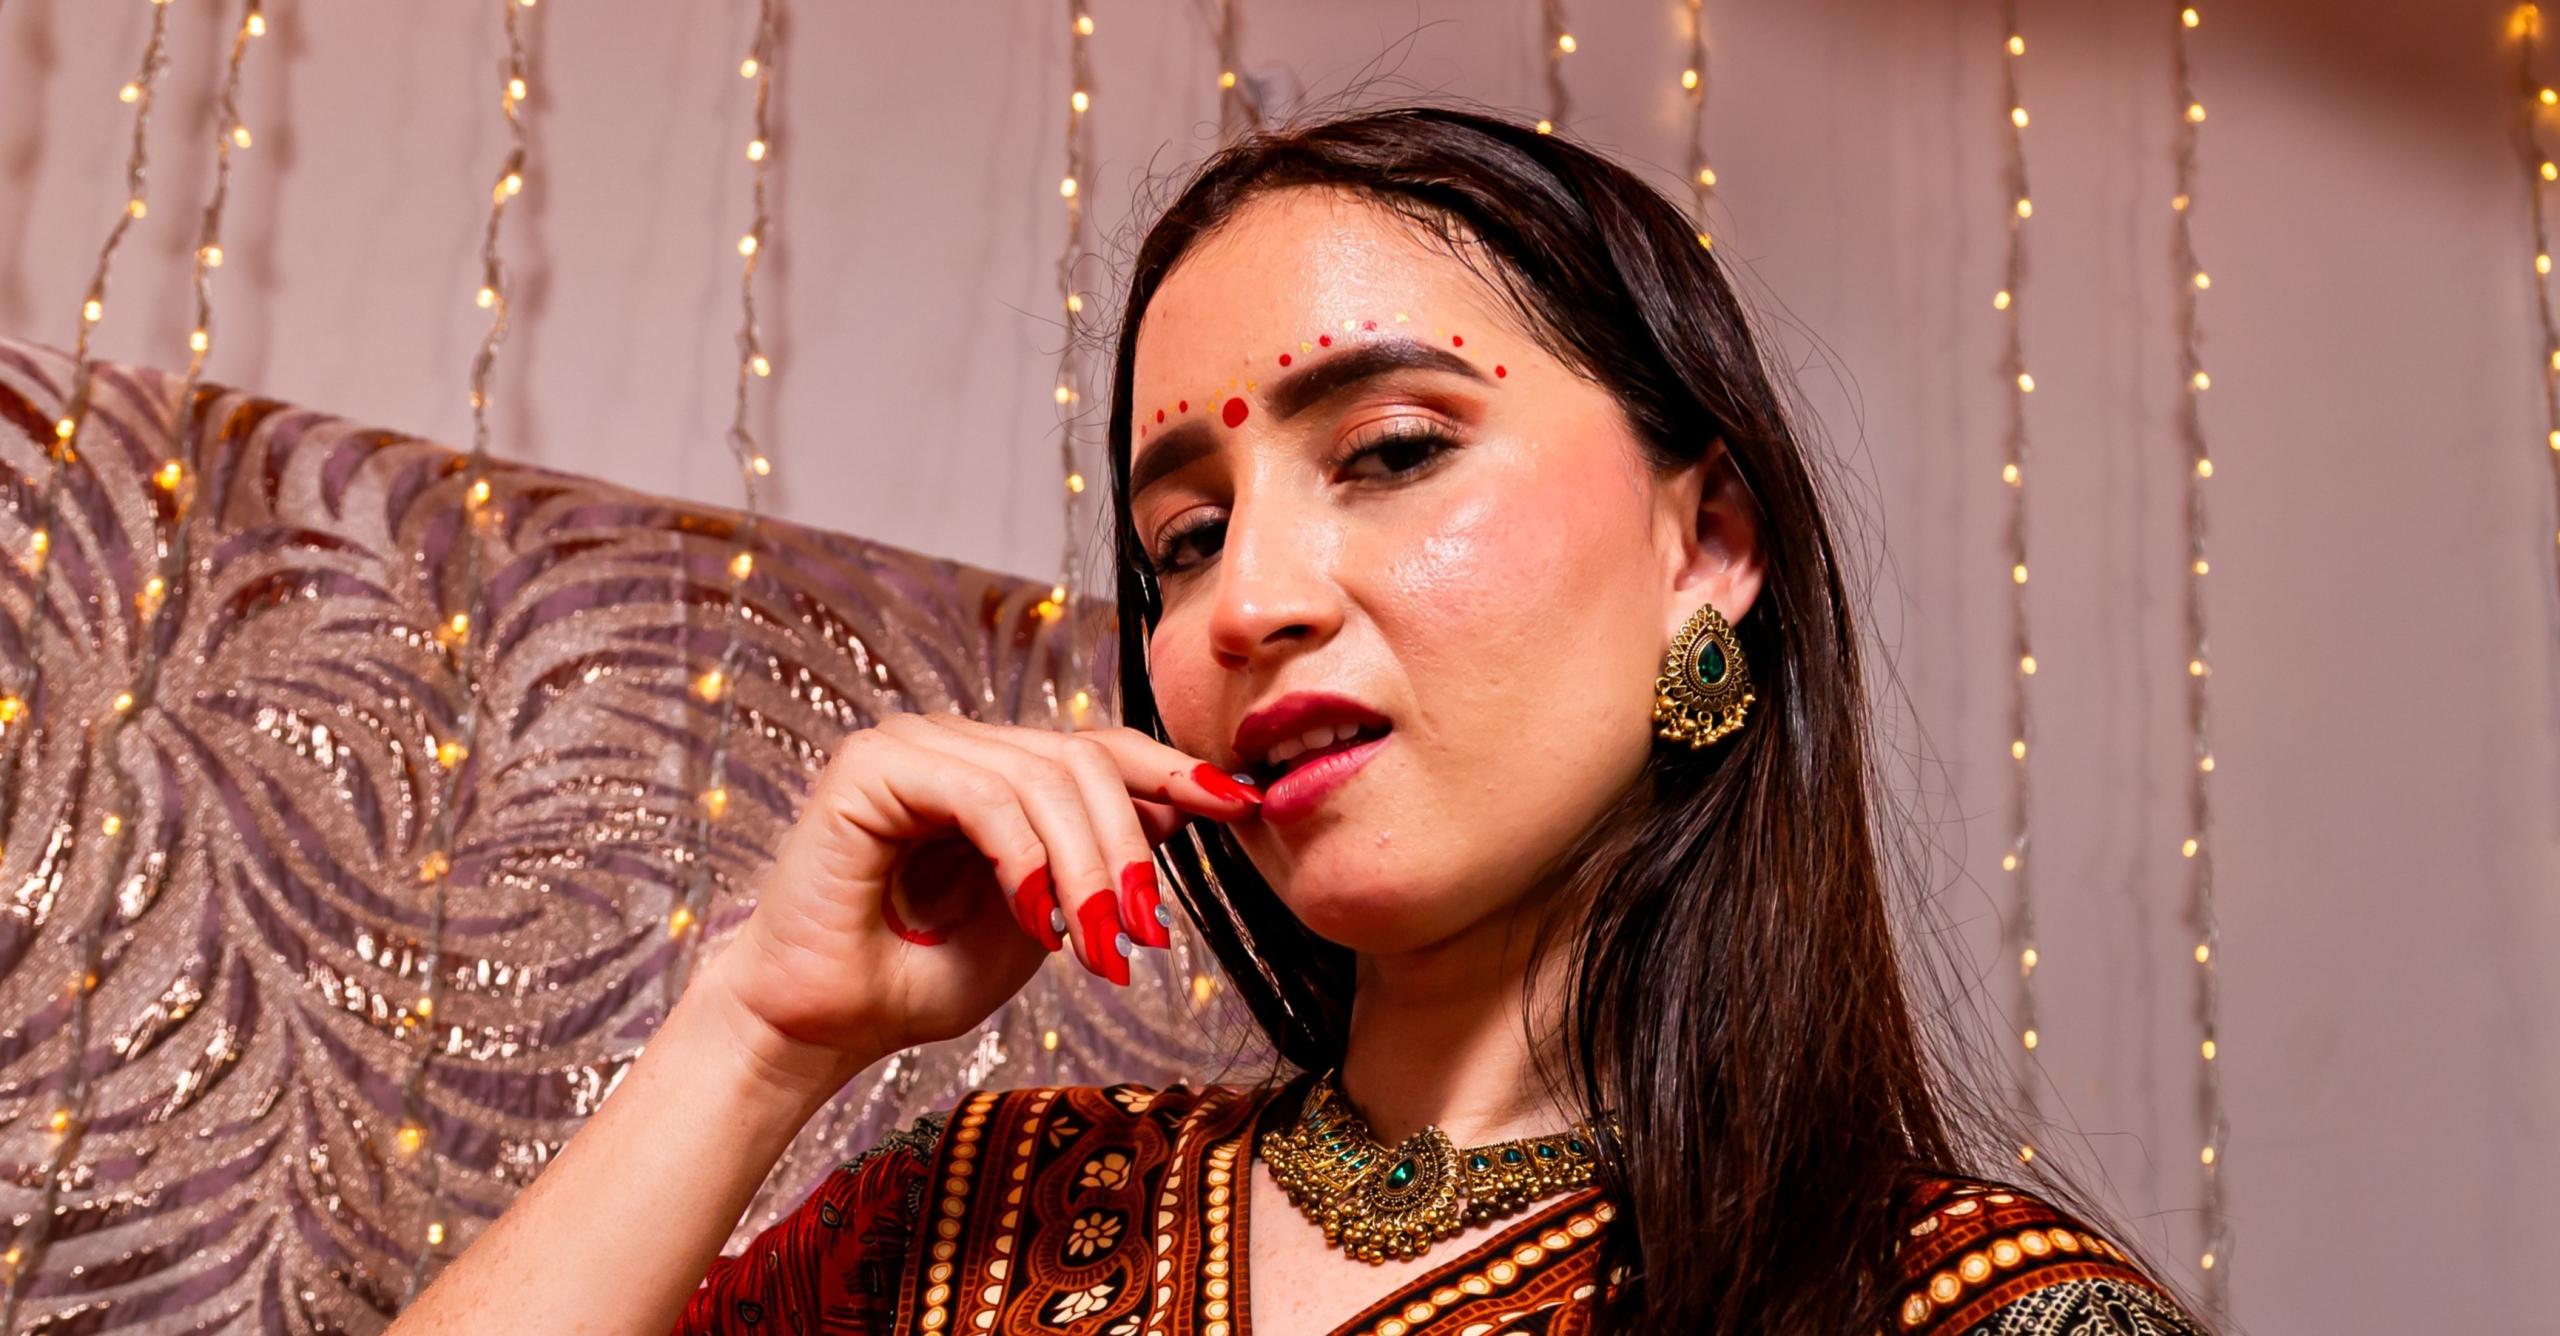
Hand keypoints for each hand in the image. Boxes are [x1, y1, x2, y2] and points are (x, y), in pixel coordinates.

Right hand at [699, 714, 1264, 1096]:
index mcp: (996, 769)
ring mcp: (913, 745)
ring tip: (1101, 946)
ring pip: (1043, 777)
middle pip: (1083, 761)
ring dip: (1087, 869)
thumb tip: (1181, 805)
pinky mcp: (872, 765)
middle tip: (1146, 935)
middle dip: (1130, 850)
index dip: (1172, 772)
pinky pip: (984, 795)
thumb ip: (1095, 861)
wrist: (823, 1026)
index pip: (1099, 749)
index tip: (1239, 806)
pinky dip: (1026, 859)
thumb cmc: (919, 978)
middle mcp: (957, 743)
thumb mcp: (1042, 918)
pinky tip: (1037, 921)